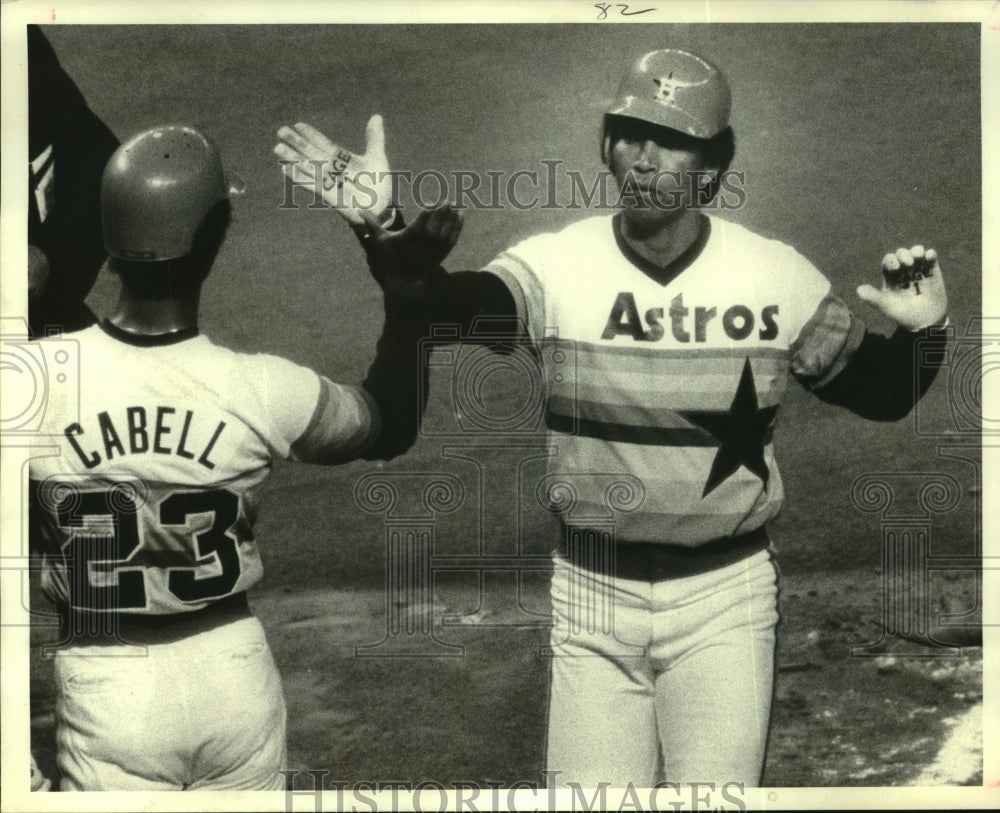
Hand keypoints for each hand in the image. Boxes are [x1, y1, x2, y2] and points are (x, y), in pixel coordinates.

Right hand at [274, 116, 391, 224]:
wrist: (382, 209)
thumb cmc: (378, 185)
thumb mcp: (377, 158)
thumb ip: (374, 138)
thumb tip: (376, 116)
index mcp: (343, 159)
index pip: (324, 144)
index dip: (312, 135)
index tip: (298, 125)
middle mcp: (333, 169)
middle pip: (312, 153)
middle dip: (297, 143)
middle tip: (281, 131)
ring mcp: (330, 182)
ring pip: (308, 167)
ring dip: (293, 159)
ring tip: (277, 148)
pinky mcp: (328, 196)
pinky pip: (310, 185)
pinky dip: (298, 177)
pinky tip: (285, 170)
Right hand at [359, 205, 462, 294]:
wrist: (403, 280)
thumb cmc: (391, 258)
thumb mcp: (380, 241)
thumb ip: (372, 223)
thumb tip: (359, 209)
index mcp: (408, 240)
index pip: (420, 224)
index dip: (428, 213)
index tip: (433, 203)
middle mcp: (422, 245)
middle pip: (435, 227)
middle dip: (442, 213)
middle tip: (448, 200)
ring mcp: (433, 250)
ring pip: (445, 232)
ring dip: (452, 218)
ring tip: (457, 204)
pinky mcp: (441, 254)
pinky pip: (451, 239)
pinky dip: (457, 227)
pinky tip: (461, 216)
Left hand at [856, 245, 947, 330]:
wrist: (924, 321)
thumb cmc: (902, 313)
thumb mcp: (886, 306)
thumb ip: (873, 297)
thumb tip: (858, 290)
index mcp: (890, 276)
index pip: (888, 261)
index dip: (890, 260)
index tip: (894, 268)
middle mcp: (903, 270)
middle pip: (901, 254)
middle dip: (903, 255)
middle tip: (907, 263)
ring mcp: (918, 269)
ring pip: (916, 252)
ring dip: (916, 250)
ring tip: (918, 256)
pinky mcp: (932, 270)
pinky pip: (931, 257)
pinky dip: (930, 254)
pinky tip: (929, 257)